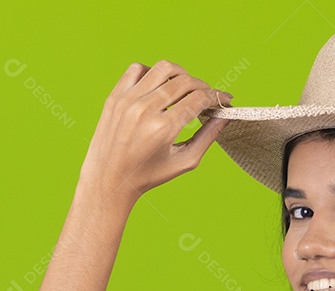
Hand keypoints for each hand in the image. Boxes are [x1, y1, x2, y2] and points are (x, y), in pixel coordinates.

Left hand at [77, 59, 232, 208]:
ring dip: (181, 74)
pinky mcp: (115, 96)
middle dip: (203, 86)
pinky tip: (159, 87)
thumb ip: (208, 138)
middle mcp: (144, 110)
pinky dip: (153, 73)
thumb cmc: (149, 174)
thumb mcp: (184, 162)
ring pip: (163, 68)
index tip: (224, 99)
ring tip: (185, 87)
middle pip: (185, 81)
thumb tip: (224, 116)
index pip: (199, 99)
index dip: (217, 96)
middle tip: (207, 97)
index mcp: (163, 129)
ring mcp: (127, 100)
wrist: (109, 179)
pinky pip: (138, 69)